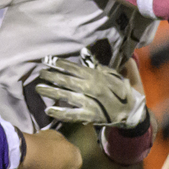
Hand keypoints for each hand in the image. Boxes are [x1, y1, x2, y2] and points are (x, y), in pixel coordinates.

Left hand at [32, 57, 147, 130]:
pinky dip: (59, 112)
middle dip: (52, 76)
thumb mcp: (110, 73)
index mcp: (95, 75)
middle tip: (40, 73)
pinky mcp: (89, 116)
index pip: (73, 67)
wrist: (130, 110)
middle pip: (66, 80)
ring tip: (39, 88)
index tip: (47, 60)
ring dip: (51, 91)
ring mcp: (89, 102)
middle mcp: (90, 87)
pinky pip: (71, 114)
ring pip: (66, 95)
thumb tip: (83, 52)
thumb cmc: (118, 90)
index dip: (59, 64)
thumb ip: (95, 64)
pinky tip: (49, 110)